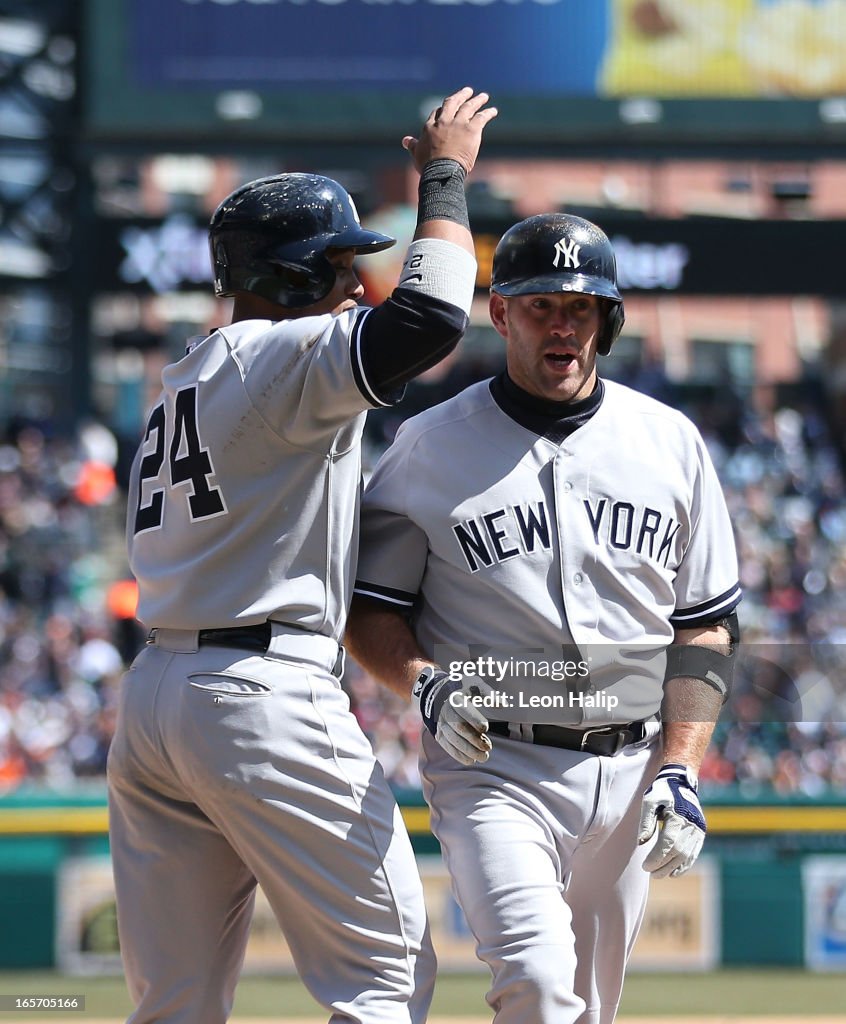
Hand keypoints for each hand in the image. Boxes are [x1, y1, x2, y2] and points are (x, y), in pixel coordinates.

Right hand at [402, 87, 496, 174]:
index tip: (448, 109)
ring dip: (477, 100)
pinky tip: (493, 111)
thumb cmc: (428, 166)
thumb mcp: (417, 154)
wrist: (442, 171)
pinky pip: (481, 117)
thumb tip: (404, 140)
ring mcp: (458, 124)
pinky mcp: (471, 129)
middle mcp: (444, 121)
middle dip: (461, 96)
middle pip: (453, 103)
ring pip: (469, 107)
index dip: (443, 109)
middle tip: (468, 91)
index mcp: (430, 126)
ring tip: (484, 96)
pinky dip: (488, 113)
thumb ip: (412, 145)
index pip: (437, 112)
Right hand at [413, 666, 491, 765]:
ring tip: (484, 757)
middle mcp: (445, 712)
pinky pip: (447, 746)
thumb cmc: (463, 688)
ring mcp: (441, 724)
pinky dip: (459, 755)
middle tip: (488, 747)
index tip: (486, 728)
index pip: (463, 710)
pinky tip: (471, 760)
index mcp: (455, 698)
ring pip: (453, 740)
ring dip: (469, 751)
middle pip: (459, 728)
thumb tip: (502, 704)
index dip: (474, 720)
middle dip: (474, 740)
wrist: (438, 692)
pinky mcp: (439, 734)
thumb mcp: (475, 684)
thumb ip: (489, 693)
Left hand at [637, 763, 705, 877]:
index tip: (645, 866)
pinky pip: (694, 853)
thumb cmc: (662, 792)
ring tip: (658, 874)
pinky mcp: (700, 833)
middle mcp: (690, 825)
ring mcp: (697, 830)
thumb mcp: (649, 801)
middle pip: (677, 852)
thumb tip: (641, 843)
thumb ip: (646, 822)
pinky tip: (674, 872)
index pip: (667, 843)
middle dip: (663, 865)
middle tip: (649, 872)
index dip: (656, 857)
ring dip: (672, 868)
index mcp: (677, 816)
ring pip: (686, 855)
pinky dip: (684, 865)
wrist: (681, 782)